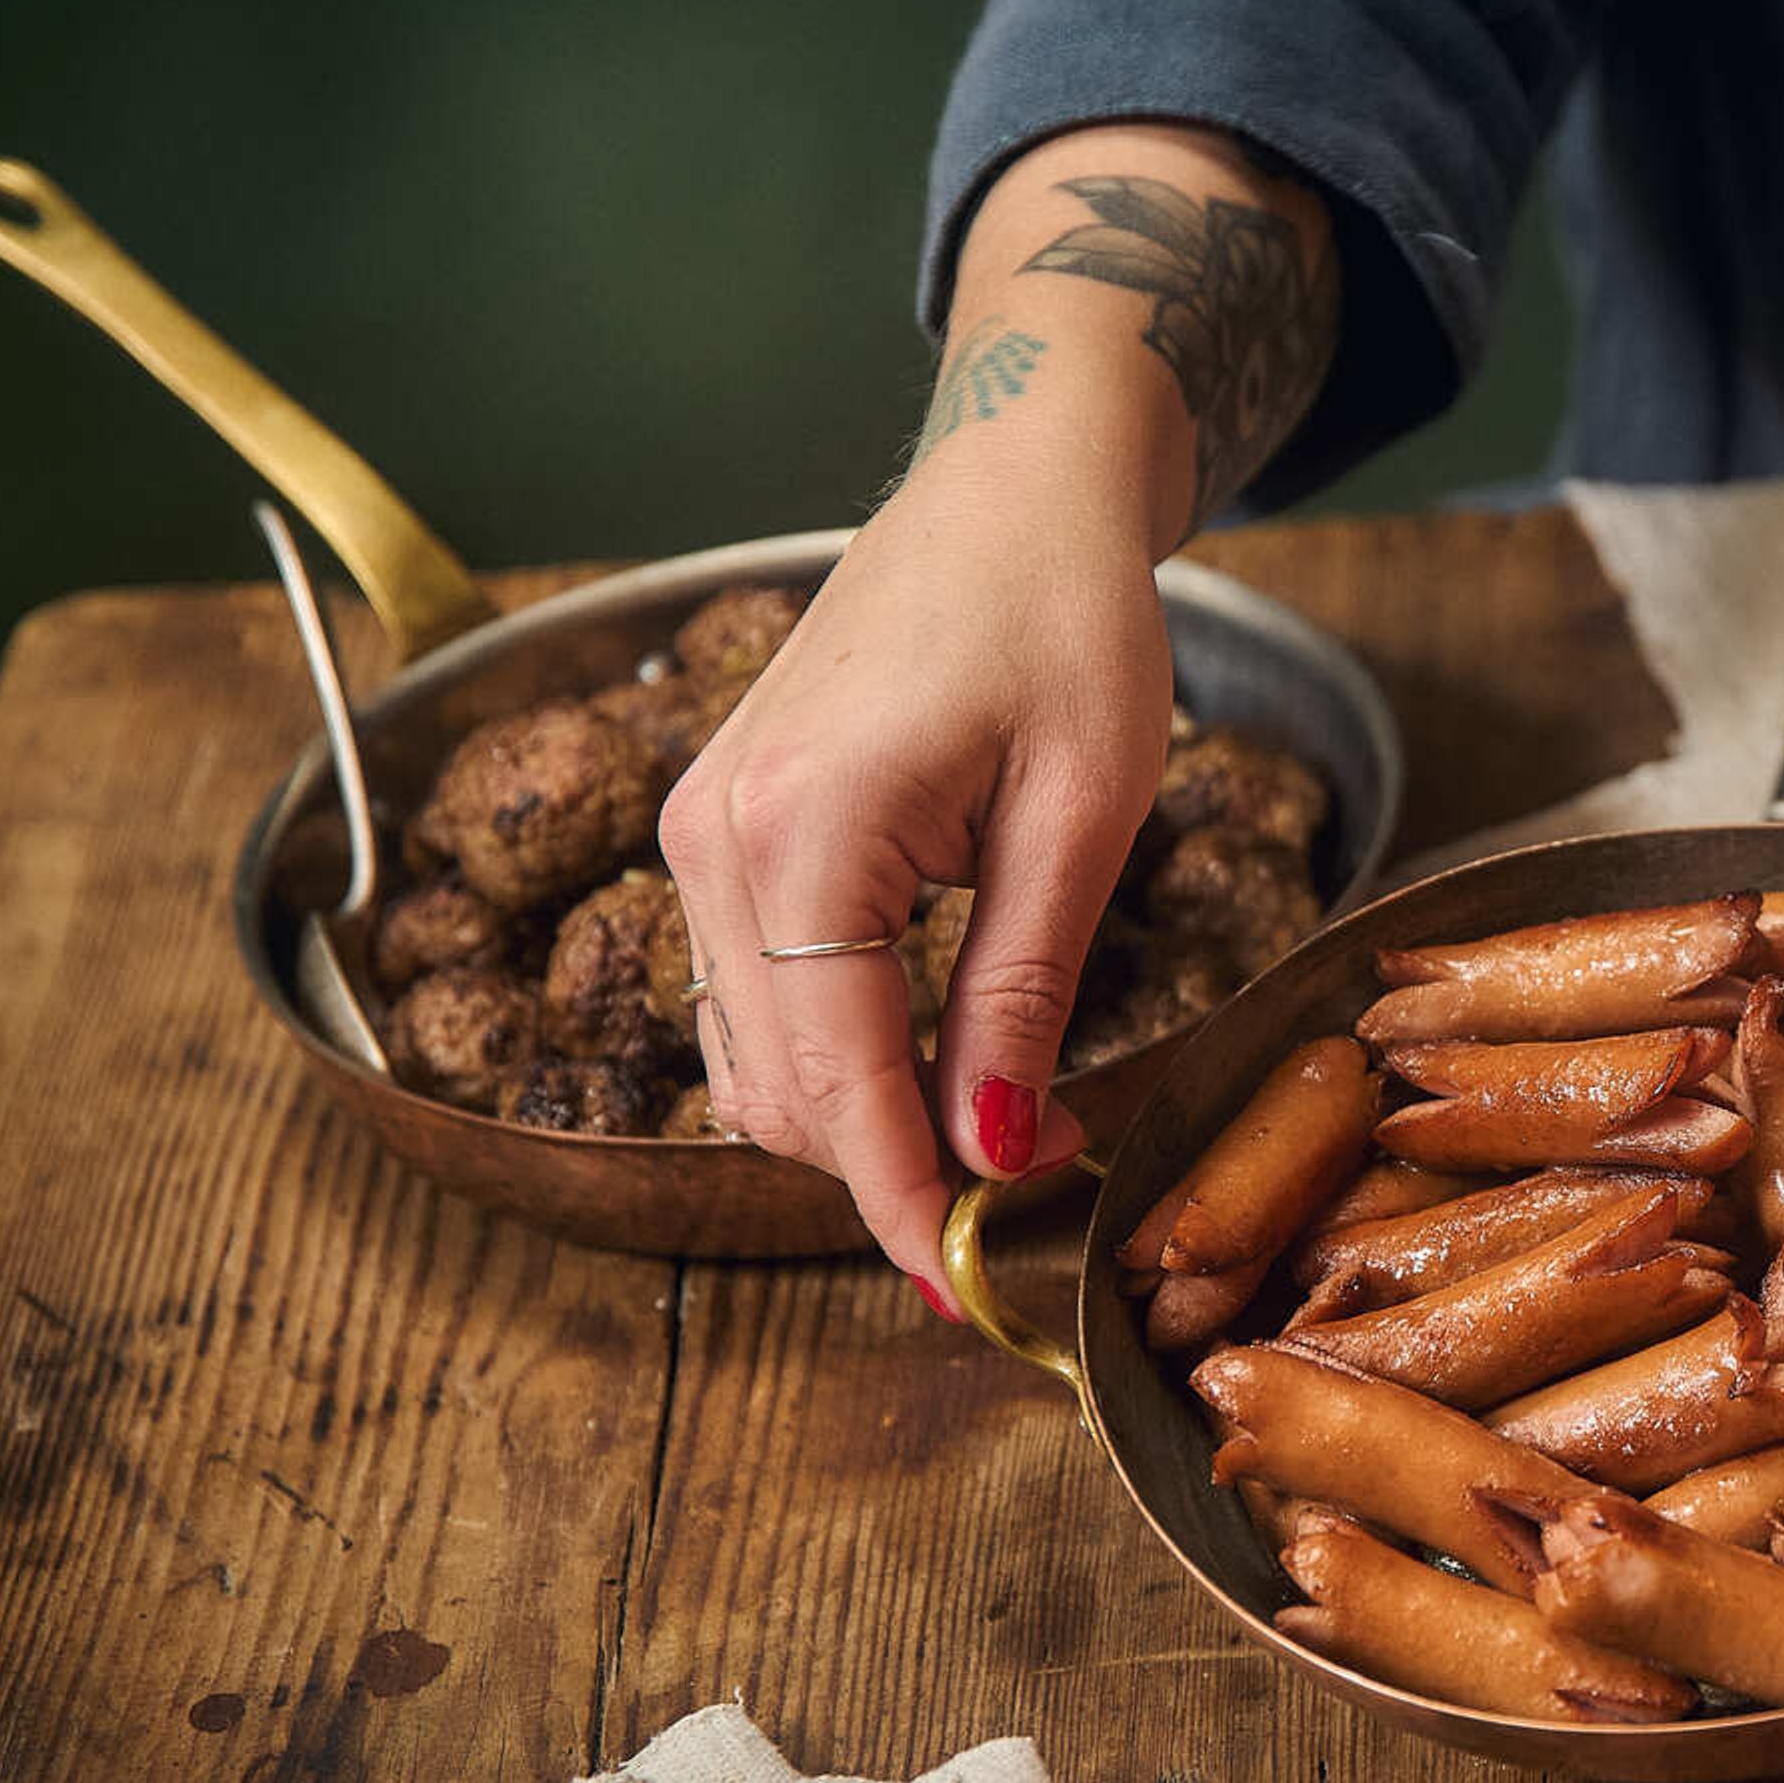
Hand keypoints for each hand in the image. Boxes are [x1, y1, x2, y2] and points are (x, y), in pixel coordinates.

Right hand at [662, 121, 1335, 1299]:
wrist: (1010, 489)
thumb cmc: (1069, 618)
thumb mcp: (1085, 811)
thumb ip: (1024, 986)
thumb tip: (999, 1150)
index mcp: (809, 829)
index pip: (838, 1079)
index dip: (897, 1201)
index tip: (962, 1293)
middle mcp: (717, 839)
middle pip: (780, 1089)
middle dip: (888, 1169)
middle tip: (1033, 1190)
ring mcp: (698, 833)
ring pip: (750, 1058)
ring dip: (856, 1120)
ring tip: (995, 1126)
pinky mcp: (717, 829)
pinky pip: (748, 994)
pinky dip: (828, 1053)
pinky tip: (930, 1055)